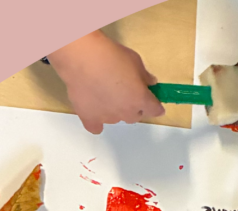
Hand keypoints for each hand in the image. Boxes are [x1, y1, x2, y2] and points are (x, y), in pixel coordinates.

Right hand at [46, 31, 162, 134]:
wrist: (83, 58)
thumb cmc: (112, 56)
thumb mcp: (135, 61)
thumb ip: (145, 76)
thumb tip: (149, 83)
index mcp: (140, 99)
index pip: (154, 109)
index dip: (155, 105)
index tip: (152, 101)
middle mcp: (126, 112)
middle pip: (135, 116)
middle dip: (135, 107)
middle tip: (126, 92)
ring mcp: (107, 118)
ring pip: (116, 119)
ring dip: (116, 110)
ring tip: (105, 94)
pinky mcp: (89, 118)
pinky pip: (96, 127)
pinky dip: (97, 121)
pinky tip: (95, 111)